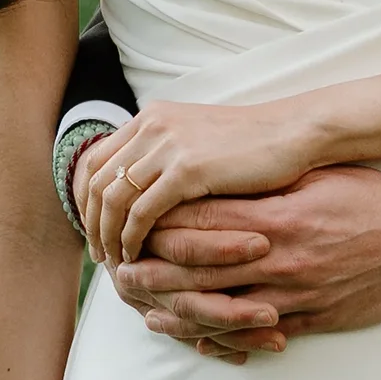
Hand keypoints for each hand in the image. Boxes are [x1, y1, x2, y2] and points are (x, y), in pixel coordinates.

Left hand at [81, 98, 332, 269]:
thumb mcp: (200, 141)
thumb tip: (145, 187)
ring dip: (108, 234)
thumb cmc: (255, 145)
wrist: (295, 132)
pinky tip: (138, 255)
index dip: (85, 198)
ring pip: (113, 198)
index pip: (95, 159)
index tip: (92, 229)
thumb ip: (168, 156)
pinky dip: (132, 237)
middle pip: (96, 180)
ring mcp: (167, 145)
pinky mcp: (187, 168)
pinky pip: (142, 210)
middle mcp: (152, 125)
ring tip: (115, 261)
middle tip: (97, 253)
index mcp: (152, 118)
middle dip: (90, 221)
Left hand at [112, 166, 380, 357]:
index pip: (199, 221)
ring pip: (220, 309)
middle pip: (198, 268)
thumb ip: (262, 188)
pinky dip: (223, 339)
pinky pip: (257, 334)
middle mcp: (277, 255)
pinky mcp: (313, 317)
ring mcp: (295, 291)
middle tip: (118, 273)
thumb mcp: (312, 179)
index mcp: (273, 214)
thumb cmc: (368, 196)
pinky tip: (198, 339)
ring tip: (146, 311)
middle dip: (153, 273)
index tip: (131, 225)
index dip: (158, 225)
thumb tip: (210, 185)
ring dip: (178, 312)